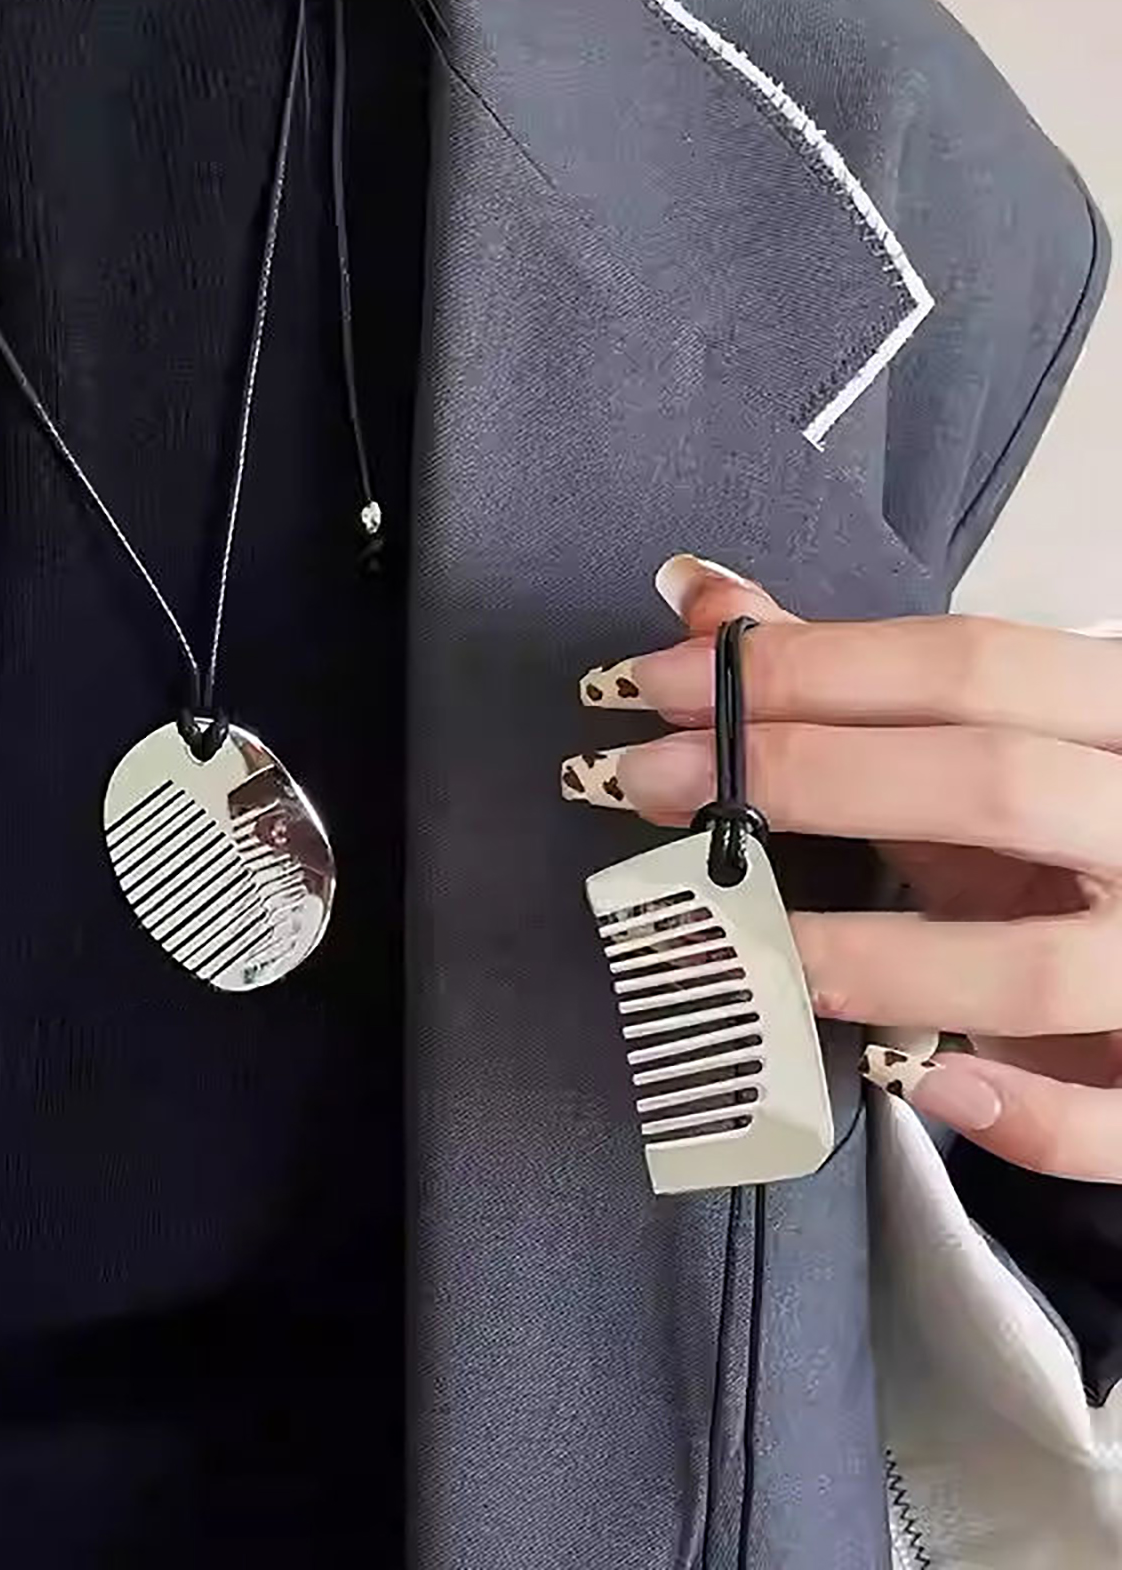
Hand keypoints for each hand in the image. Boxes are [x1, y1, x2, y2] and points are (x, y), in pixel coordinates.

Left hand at [563, 554, 1121, 1182]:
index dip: (801, 669)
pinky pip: (1110, 1124)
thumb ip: (842, 680)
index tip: (652, 683)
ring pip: (1037, 967)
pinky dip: (1013, 1116)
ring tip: (728, 942)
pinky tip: (909, 1079)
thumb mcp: (969, 751)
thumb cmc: (1063, 840)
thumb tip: (692, 593)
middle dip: (798, 777)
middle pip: (992, 786)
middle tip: (643, 778)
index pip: (969, 668)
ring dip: (866, 959)